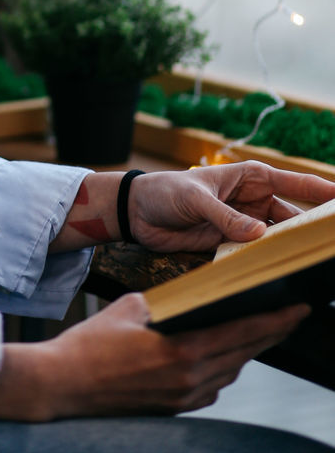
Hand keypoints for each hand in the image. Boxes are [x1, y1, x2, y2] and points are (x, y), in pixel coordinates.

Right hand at [0, 292, 310, 421]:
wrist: (62, 385)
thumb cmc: (90, 344)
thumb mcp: (130, 307)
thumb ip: (165, 303)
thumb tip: (186, 297)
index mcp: (181, 353)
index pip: (241, 334)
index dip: (273, 321)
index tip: (297, 308)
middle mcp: (188, 380)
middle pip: (243, 355)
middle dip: (271, 333)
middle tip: (293, 316)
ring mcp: (181, 399)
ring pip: (230, 373)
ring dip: (248, 351)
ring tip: (263, 331)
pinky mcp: (171, 408)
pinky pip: (211, 387)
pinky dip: (224, 368)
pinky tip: (225, 356)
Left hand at [127, 161, 334, 251]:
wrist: (137, 212)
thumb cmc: (165, 191)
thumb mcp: (195, 199)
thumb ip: (225, 217)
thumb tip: (259, 234)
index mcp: (250, 177)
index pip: (296, 183)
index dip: (323, 191)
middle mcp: (253, 200)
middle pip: (293, 216)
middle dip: (312, 229)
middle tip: (329, 246)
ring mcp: (244, 224)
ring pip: (279, 239)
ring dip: (291, 250)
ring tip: (312, 263)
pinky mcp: (232, 245)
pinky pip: (257, 255)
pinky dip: (269, 263)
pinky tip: (282, 275)